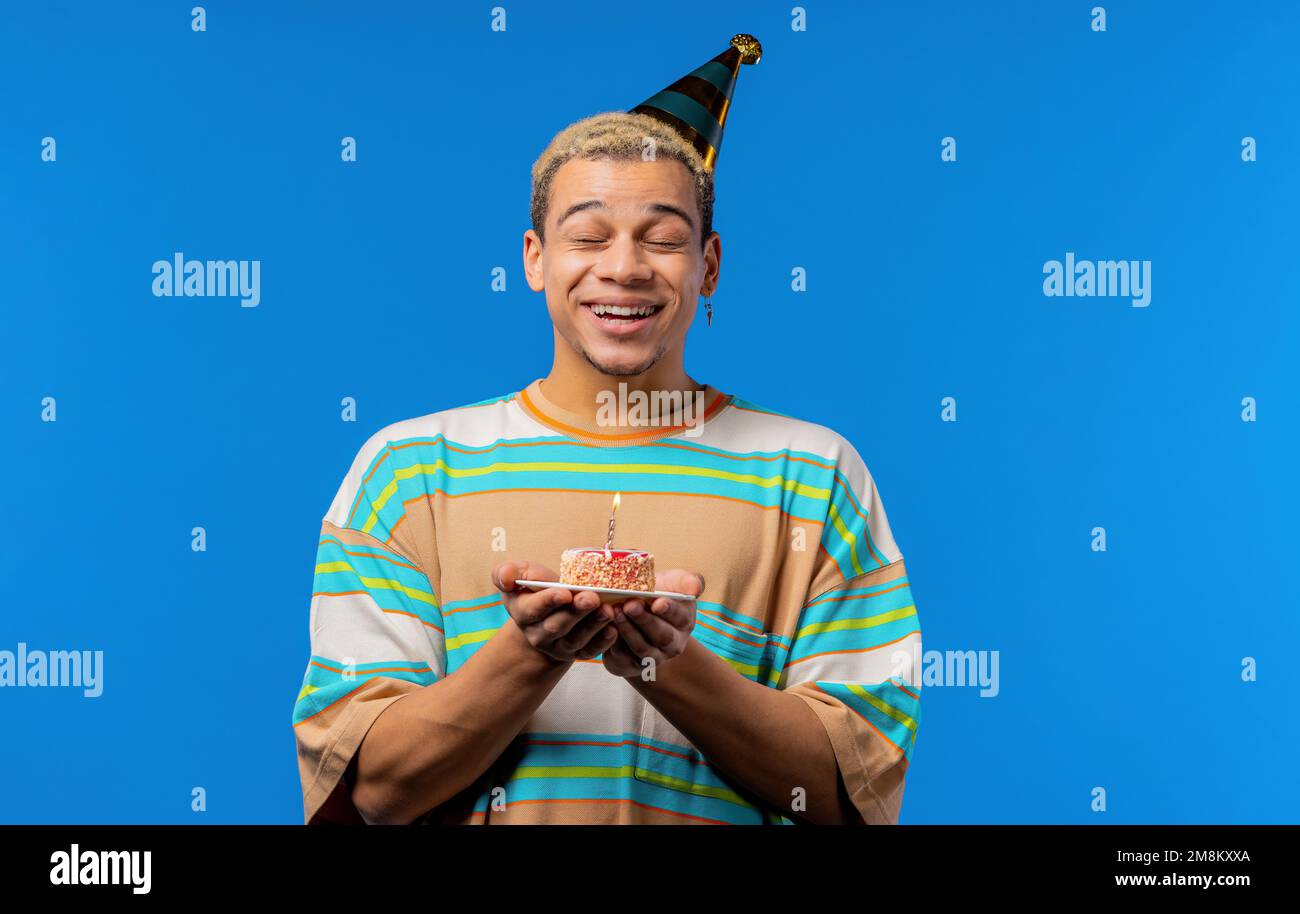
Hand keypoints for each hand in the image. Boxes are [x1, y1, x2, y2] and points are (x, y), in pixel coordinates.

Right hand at [491, 561, 618, 662]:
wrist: (548, 611)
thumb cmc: (534, 589)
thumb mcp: (518, 575)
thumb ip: (506, 573)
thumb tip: (506, 579)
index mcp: (523, 613)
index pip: (533, 609)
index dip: (549, 601)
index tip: (564, 592)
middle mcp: (539, 634)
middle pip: (557, 626)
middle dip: (575, 612)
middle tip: (591, 598)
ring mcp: (559, 646)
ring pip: (576, 639)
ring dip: (593, 625)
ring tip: (607, 610)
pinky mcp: (578, 652)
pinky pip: (590, 651)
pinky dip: (603, 642)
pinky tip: (613, 628)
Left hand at [602, 569, 703, 678]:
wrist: (635, 612)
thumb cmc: (656, 593)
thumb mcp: (673, 583)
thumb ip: (687, 581)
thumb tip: (696, 587)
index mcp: (684, 622)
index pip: (680, 617)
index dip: (670, 610)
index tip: (658, 602)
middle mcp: (672, 644)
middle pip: (662, 636)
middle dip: (645, 621)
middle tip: (629, 605)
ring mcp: (653, 658)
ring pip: (642, 649)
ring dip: (628, 631)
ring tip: (615, 613)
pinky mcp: (631, 665)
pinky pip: (623, 658)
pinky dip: (614, 644)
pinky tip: (607, 628)